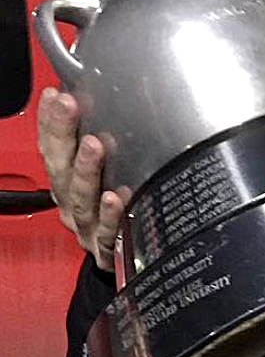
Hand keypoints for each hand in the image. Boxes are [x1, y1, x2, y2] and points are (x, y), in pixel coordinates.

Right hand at [37, 87, 126, 270]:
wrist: (123, 262)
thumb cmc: (114, 212)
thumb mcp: (105, 175)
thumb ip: (101, 141)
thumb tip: (114, 95)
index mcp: (65, 182)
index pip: (51, 148)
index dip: (49, 122)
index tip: (56, 94)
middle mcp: (71, 202)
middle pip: (60, 168)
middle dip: (62, 134)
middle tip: (70, 106)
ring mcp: (86, 226)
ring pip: (81, 198)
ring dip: (86, 170)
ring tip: (94, 147)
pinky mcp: (106, 248)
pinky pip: (107, 232)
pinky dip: (112, 214)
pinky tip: (117, 198)